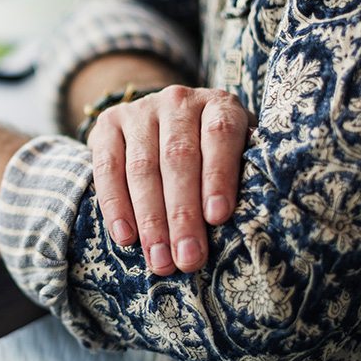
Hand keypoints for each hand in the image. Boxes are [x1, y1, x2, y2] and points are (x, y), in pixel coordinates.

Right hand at [87, 85, 252, 274]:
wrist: (166, 120)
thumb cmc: (214, 153)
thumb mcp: (239, 152)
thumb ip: (244, 175)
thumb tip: (253, 220)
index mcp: (219, 104)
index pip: (220, 135)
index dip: (218, 176)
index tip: (218, 218)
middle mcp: (178, 101)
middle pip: (178, 157)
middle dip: (182, 213)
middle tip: (187, 258)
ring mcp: (139, 110)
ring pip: (142, 167)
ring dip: (150, 219)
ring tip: (159, 259)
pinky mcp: (108, 124)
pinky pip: (107, 168)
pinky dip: (115, 205)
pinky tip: (125, 236)